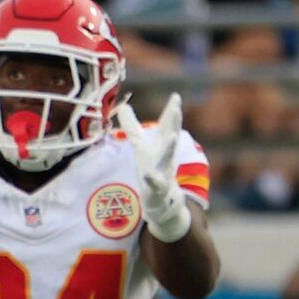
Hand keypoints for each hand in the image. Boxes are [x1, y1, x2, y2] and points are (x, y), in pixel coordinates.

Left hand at [116, 97, 191, 242]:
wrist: (162, 203)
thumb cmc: (152, 171)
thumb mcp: (141, 148)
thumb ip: (133, 128)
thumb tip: (122, 106)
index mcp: (159, 147)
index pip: (166, 127)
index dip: (170, 112)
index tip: (176, 95)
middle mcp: (163, 158)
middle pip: (169, 137)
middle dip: (173, 123)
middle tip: (176, 107)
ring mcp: (162, 173)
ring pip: (166, 160)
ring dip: (168, 148)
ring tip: (171, 136)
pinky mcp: (157, 191)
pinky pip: (155, 185)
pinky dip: (153, 180)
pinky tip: (148, 174)